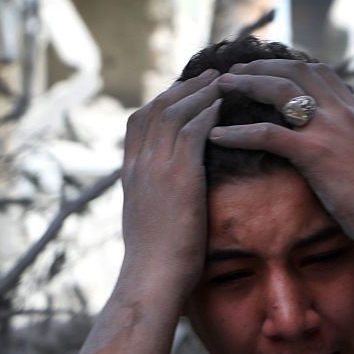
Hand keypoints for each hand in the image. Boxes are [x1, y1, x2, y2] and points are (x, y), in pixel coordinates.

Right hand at [120, 70, 221, 295]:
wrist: (151, 278)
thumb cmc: (155, 262)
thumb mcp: (148, 221)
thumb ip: (155, 198)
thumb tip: (169, 194)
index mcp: (130, 174)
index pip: (139, 122)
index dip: (161, 100)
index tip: (183, 90)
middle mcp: (139, 164)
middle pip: (156, 109)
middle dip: (182, 88)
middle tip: (207, 75)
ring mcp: (155, 168)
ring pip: (174, 113)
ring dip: (199, 93)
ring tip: (220, 80)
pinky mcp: (178, 176)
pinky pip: (192, 131)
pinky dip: (206, 113)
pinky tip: (222, 105)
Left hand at [208, 60, 353, 241]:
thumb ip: (348, 133)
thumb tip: (330, 133)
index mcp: (352, 109)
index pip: (318, 71)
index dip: (287, 64)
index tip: (264, 68)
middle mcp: (341, 110)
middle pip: (294, 71)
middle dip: (259, 67)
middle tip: (232, 73)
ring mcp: (327, 128)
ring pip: (279, 90)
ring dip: (245, 84)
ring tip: (219, 88)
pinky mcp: (313, 152)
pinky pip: (267, 134)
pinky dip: (238, 133)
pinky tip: (216, 136)